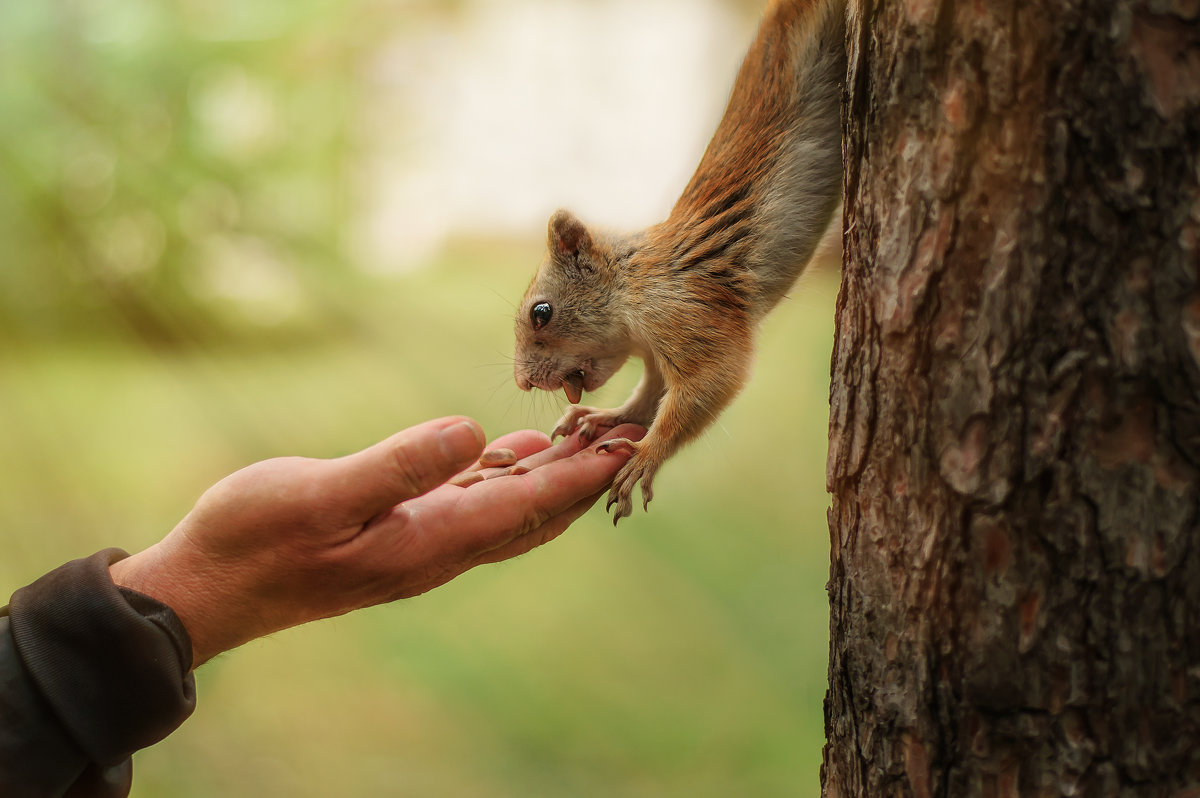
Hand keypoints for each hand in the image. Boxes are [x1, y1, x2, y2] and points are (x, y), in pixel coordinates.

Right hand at [109, 417, 643, 666]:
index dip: (580, 478)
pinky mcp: (396, 531)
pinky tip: (515, 449)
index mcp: (428, 543)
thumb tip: (472, 432)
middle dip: (581, 476)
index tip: (628, 450)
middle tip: (627, 435)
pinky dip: (504, 474)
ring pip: (505, 507)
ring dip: (549, 474)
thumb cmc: (254, 540)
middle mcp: (436, 549)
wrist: (205, 589)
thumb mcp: (321, 496)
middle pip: (531, 512)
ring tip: (588, 436)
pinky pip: (469, 502)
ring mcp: (417, 542)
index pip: (526, 508)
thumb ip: (398, 467)